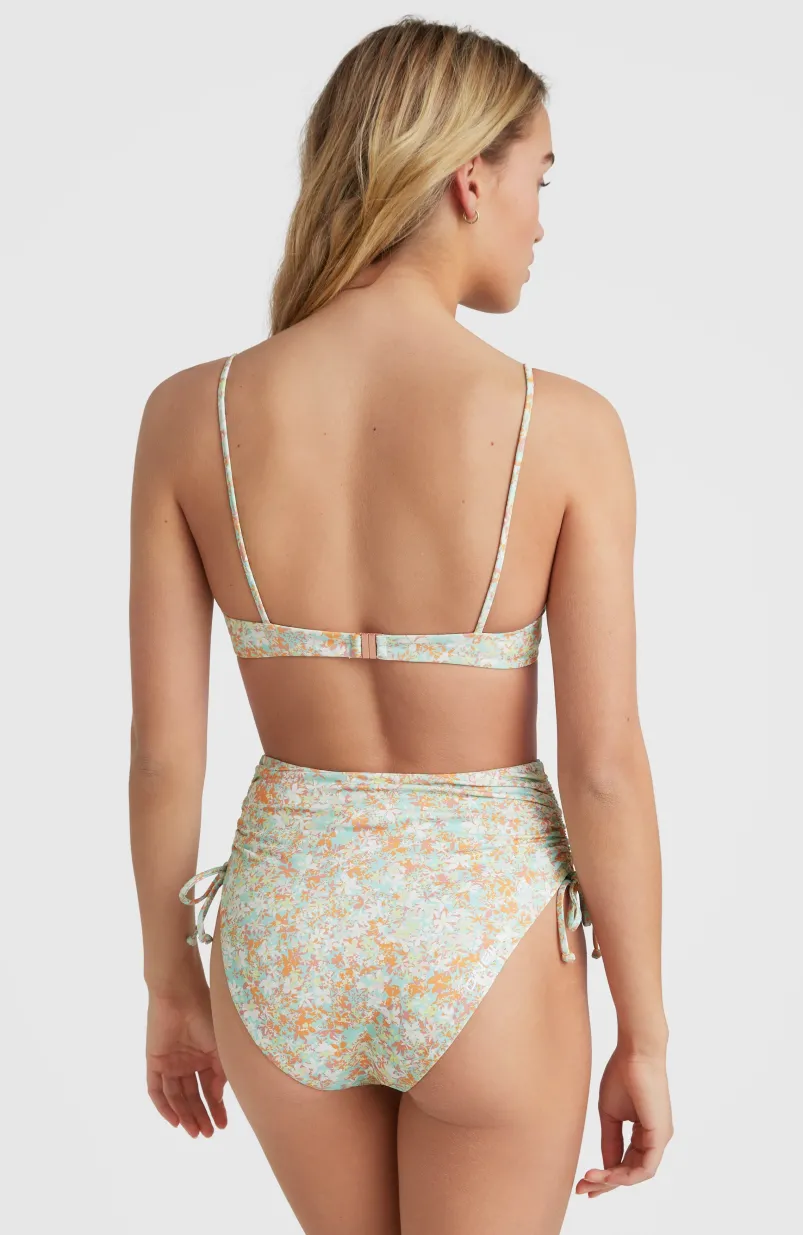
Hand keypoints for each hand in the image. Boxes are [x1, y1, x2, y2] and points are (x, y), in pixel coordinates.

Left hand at [146, 983, 227, 1136]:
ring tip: (195, 1132)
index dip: (217, 1107)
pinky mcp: (154, 1062)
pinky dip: (165, 1106)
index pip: (211, 1088)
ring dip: (186, 1115)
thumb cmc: (207, 1015)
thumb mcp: (222, 1047)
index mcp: (207, 1055)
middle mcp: (189, 1061)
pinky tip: (176, 1122)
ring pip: (177, 1096)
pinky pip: (157, 1090)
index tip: (224, 1125)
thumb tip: (219, 1097)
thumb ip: (222, 1073)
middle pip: (193, 1095)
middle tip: (208, 1134)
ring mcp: (171, 1062)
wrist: (180, 995)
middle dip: (201, 1115)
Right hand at [576, 1045, 671, 1198]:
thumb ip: (610, 1140)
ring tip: (588, 1179)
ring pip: (637, 1174)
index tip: (582, 1181)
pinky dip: (624, 1175)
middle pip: (630, 1172)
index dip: (604, 1175)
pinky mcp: (660, 1135)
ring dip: (612, 1181)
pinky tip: (605, 1173)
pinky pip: (645, 1167)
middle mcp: (655, 1138)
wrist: (635, 1052)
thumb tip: (605, 1166)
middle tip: (581, 1189)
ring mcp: (660, 1138)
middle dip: (605, 1184)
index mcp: (644, 1132)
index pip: (625, 1162)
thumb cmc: (622, 1074)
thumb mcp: (610, 1114)